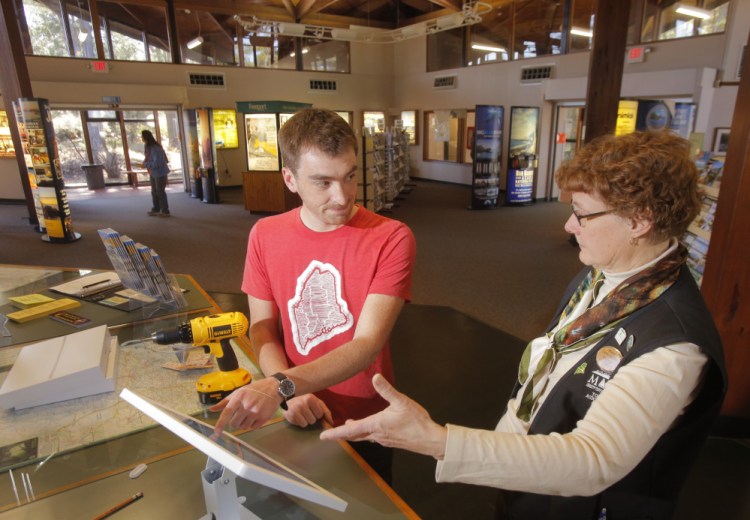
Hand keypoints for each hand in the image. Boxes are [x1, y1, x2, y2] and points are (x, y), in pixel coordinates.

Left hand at [210, 378, 281, 434]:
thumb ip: (225, 401)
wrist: (274, 388)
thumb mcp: (239, 391)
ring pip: (243, 427)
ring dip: (243, 424)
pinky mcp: (264, 418)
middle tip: (239, 416)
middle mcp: (247, 405)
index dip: (220, 423)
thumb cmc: (255, 389)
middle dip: (235, 422)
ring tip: (248, 415)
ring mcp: (256, 412)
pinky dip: (252, 425)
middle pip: (234, 423)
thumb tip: (211, 409)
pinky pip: (253, 428)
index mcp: (239, 397)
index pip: (227, 413)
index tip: (216, 432)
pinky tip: (255, 417)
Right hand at [283, 393, 332, 427]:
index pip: (320, 414)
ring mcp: (295, 410)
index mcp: (310, 398)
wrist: (289, 401)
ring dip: (306, 421)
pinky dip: (301, 423)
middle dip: (312, 418)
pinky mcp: (291, 416)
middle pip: (313, 420)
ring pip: (307, 424)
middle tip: (307, 413)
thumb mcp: (317, 402)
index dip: (318, 414)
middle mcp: (302, 403)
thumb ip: (326, 411)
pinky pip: (301, 425)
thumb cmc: (306, 402)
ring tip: (303, 415)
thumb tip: (331, 423)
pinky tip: (298, 417)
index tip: (314, 410)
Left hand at [320, 374, 447, 459]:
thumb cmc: (417, 421)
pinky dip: (364, 434)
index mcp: (376, 425)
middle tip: (329, 433)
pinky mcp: (390, 441)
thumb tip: (375, 376)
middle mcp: (376, 435)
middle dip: (341, 434)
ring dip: (353, 433)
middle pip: (354, 435)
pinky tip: (368, 429)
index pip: (350, 430)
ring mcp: (383, 439)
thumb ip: (387, 389)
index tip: (323, 436)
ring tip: (346, 427)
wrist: (430, 440)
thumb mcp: (402, 401)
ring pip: (363, 437)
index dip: (335, 433)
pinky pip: (372, 438)